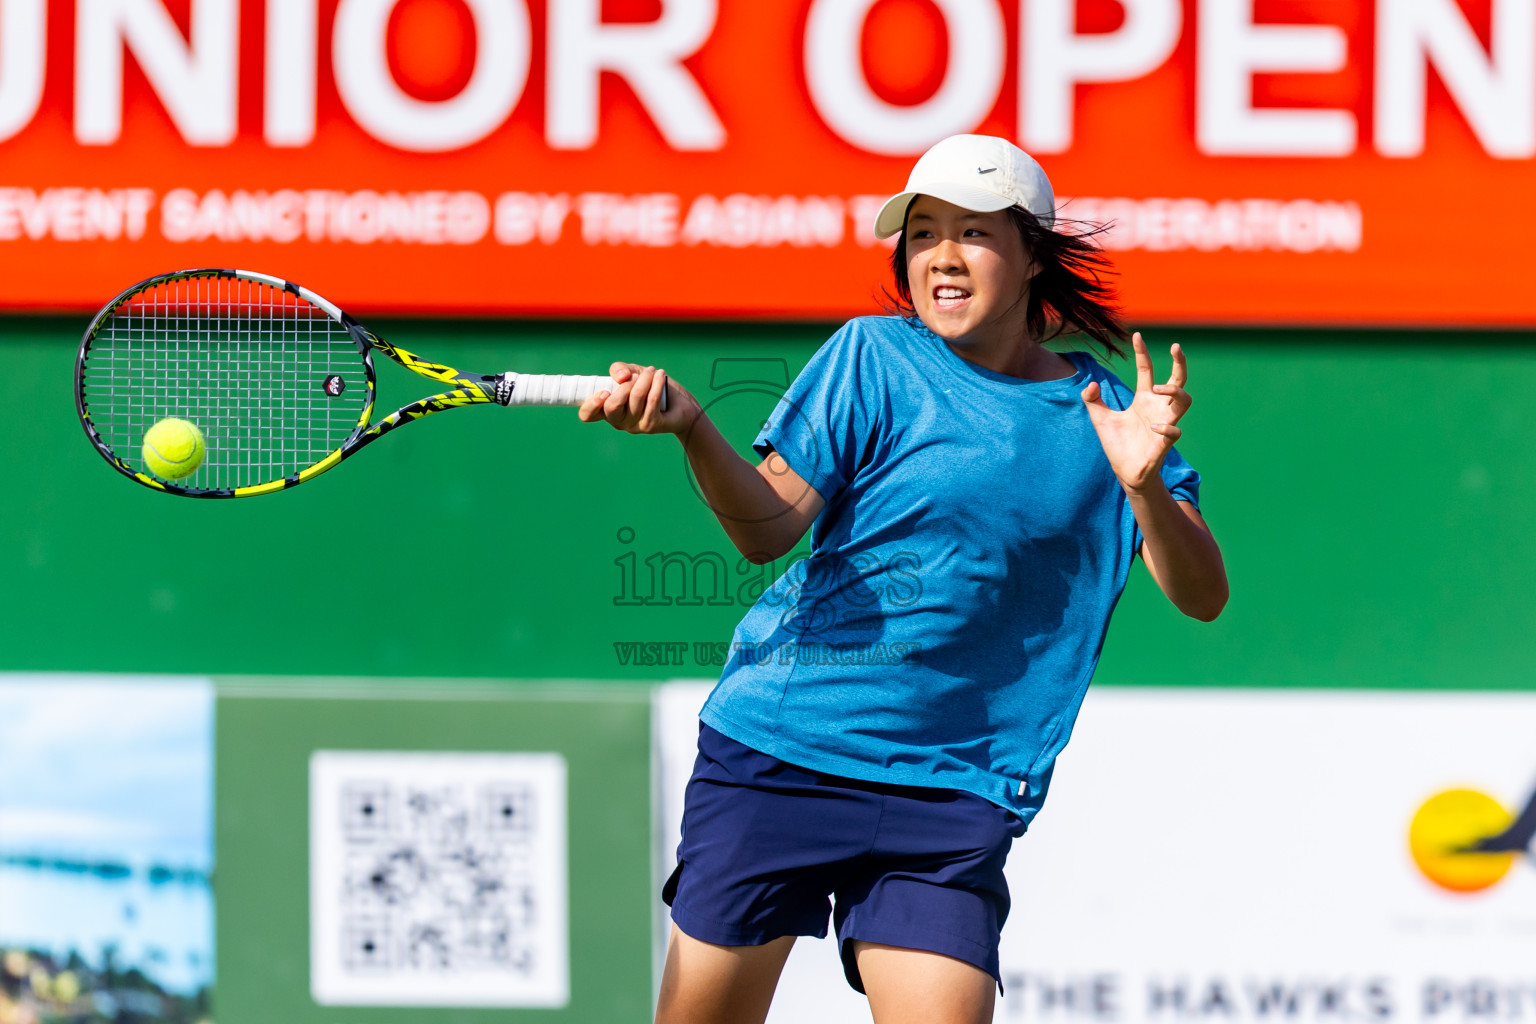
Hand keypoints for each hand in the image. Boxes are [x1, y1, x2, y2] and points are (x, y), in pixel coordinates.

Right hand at [577, 362, 697, 434]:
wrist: (682, 405)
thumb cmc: (653, 388)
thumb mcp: (633, 373)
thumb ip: (620, 370)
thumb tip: (620, 377)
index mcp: (608, 410)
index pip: (588, 414)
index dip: (591, 404)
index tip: (604, 392)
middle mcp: (619, 421)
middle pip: (612, 406)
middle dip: (625, 385)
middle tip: (638, 376)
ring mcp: (634, 426)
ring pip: (635, 399)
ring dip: (645, 379)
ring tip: (653, 372)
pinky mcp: (651, 426)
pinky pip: (651, 401)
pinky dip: (656, 383)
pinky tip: (661, 375)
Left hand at [1081, 332, 1190, 493]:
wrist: (1125, 472)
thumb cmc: (1118, 445)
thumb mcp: (1100, 419)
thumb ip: (1093, 400)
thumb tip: (1091, 384)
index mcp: (1143, 399)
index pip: (1146, 370)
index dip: (1142, 353)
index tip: (1137, 335)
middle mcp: (1157, 408)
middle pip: (1178, 380)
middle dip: (1180, 363)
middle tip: (1175, 347)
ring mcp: (1164, 423)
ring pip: (1184, 401)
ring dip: (1174, 391)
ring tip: (1156, 388)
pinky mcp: (1164, 443)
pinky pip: (1175, 431)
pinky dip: (1166, 427)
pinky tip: (1153, 427)